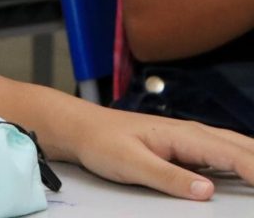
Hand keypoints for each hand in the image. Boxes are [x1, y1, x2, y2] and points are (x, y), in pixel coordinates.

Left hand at [62, 106, 253, 199]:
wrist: (83, 129)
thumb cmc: (103, 142)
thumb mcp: (131, 164)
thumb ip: (168, 177)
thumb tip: (206, 191)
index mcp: (186, 135)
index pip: (235, 155)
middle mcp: (195, 134)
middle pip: (245, 149)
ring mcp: (193, 141)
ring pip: (238, 150)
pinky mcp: (187, 151)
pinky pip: (225, 157)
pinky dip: (243, 166)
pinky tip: (248, 179)